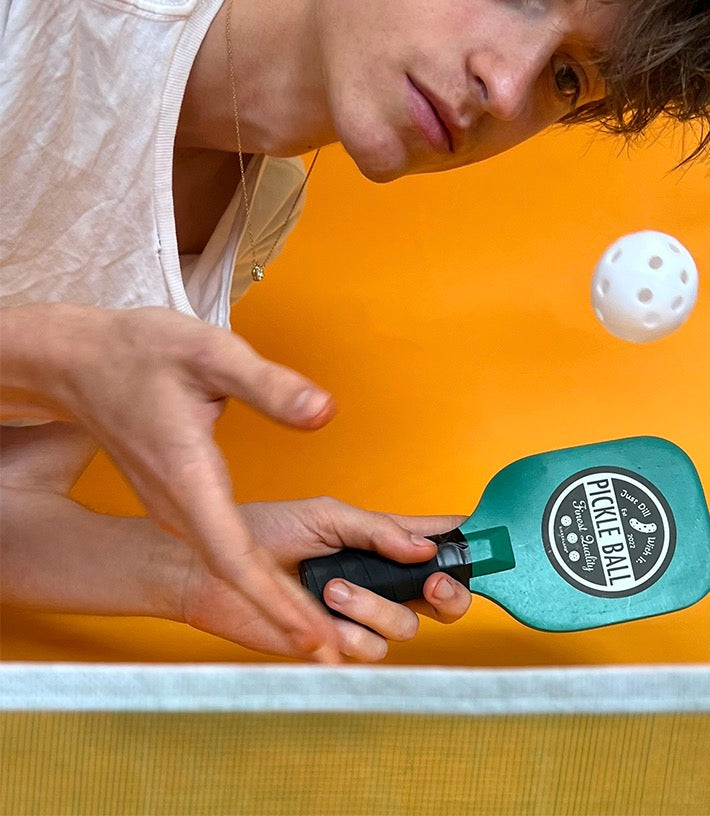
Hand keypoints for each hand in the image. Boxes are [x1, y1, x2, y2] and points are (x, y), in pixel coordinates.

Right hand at [1, 303, 345, 660]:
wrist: (79, 361)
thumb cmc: (139, 354)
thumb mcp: (211, 355)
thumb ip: (269, 386)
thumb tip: (323, 413)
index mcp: (188, 479)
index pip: (235, 557)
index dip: (275, 600)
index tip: (311, 637)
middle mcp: (178, 506)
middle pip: (236, 575)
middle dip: (283, 615)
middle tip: (332, 653)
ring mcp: (175, 507)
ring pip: (228, 566)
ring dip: (271, 598)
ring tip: (319, 629)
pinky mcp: (178, 499)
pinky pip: (220, 549)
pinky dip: (254, 573)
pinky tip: (281, 581)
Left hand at [179, 498, 470, 659]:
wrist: (213, 570)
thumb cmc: (270, 531)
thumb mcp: (328, 514)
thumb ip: (379, 529)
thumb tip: (426, 546)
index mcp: (385, 541)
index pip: (439, 541)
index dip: (469, 543)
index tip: (488, 542)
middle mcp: (382, 580)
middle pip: (444, 596)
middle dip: (451, 591)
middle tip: (433, 581)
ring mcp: (362, 615)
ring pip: (407, 625)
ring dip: (374, 607)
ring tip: (333, 586)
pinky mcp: (337, 646)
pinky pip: (369, 652)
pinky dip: (349, 634)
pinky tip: (323, 616)